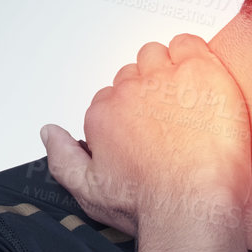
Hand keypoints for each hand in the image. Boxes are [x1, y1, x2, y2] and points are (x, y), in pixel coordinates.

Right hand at [40, 34, 251, 234]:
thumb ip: (63, 159)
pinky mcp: (197, 72)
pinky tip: (201, 81)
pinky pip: (189, 45)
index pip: (112, 98)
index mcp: (104, 114)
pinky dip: (193, 55)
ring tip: (188, 102)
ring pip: (158, 56)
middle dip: (149, 92)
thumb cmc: (150, 205)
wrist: (192, 207)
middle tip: (171, 120)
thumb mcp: (91, 192)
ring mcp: (163, 78)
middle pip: (135, 75)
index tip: (148, 131)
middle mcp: (129, 91)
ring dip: (169, 71)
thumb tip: (49, 133)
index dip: (131, 114)